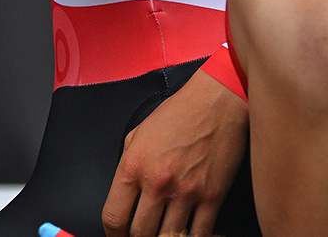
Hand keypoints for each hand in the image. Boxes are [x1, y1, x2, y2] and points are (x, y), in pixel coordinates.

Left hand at [102, 69, 248, 236]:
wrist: (215, 104)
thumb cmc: (177, 115)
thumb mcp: (137, 135)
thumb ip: (128, 167)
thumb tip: (124, 197)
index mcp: (133, 166)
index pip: (114, 216)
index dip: (112, 234)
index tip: (116, 236)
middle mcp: (158, 182)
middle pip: (140, 233)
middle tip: (139, 235)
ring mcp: (186, 192)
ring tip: (163, 233)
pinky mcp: (213, 197)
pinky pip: (200, 233)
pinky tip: (187, 234)